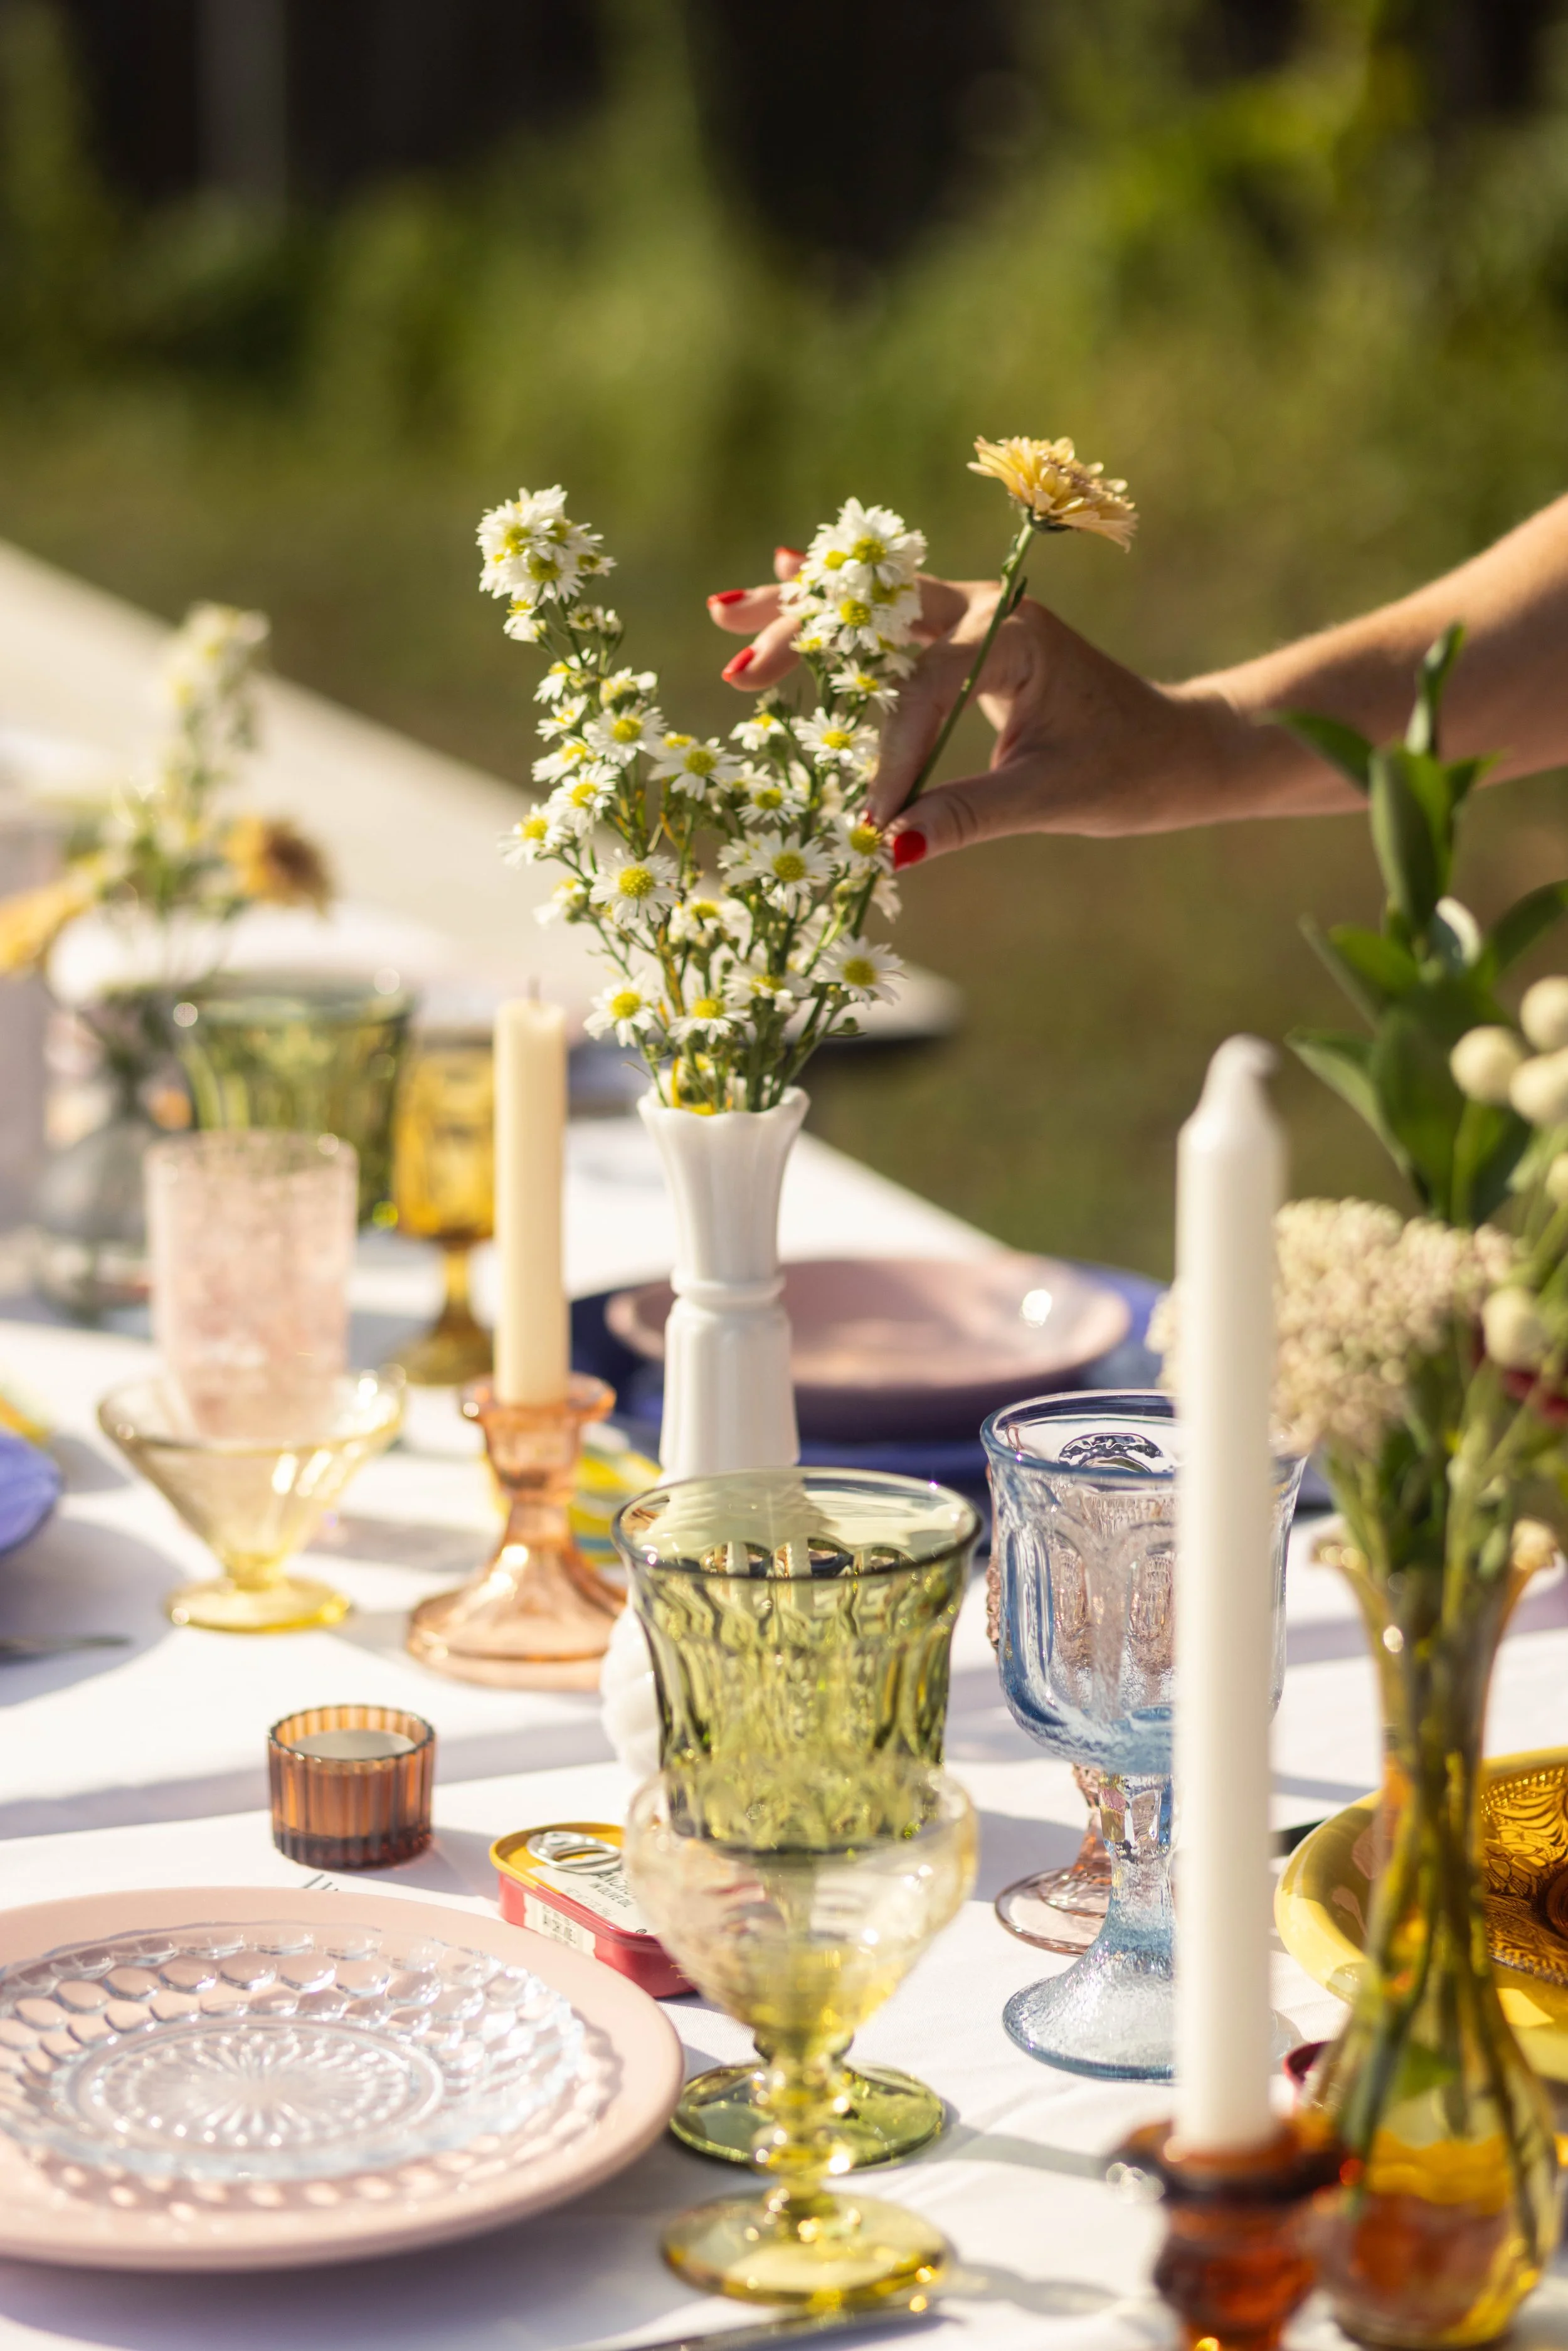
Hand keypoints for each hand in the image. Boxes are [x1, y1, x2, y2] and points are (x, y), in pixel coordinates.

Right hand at [707, 557, 1243, 855]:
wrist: (1179, 747)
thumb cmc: (1129, 770)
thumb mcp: (1053, 800)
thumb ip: (971, 818)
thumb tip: (891, 851)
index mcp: (1016, 638)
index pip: (926, 688)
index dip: (890, 756)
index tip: (872, 822)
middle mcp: (991, 611)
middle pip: (879, 612)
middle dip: (804, 635)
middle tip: (738, 673)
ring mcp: (976, 617)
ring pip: (877, 606)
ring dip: (804, 613)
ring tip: (728, 616)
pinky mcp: (967, 637)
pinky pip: (893, 620)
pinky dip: (839, 613)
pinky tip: (780, 581)